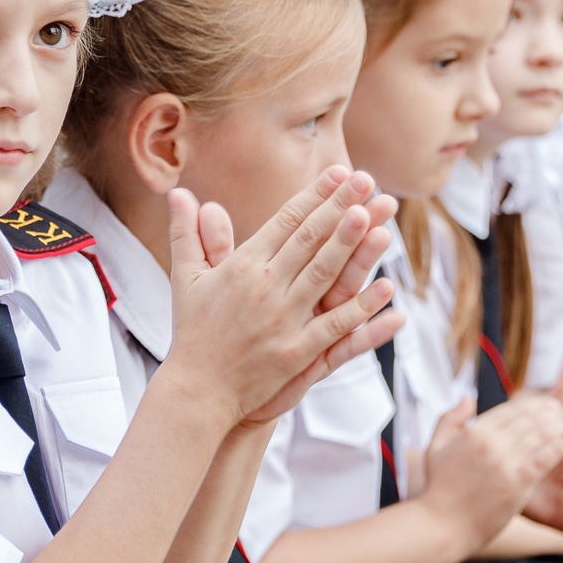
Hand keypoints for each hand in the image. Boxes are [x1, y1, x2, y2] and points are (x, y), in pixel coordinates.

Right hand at [166, 168, 401, 427]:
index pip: (287, 222)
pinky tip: (385, 288)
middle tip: (366, 180)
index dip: (315, 196)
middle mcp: (265, 287)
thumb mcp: (185, 278)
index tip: (339, 173)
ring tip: (371, 216)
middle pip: (309, 240)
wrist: (197, 389)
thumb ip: (187, 233)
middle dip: (339, 207)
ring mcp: (283, 320)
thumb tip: (178, 194)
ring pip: (323, 275)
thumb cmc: (193, 331)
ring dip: (349, 245)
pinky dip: (361, 308)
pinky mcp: (297, 352)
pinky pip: (335, 326)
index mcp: (243, 266)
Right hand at [418, 395, 562, 551]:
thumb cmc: (439, 490)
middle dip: (558, 411)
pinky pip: (544, 458)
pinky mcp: (516, 485)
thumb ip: (450, 418)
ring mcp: (503, 464)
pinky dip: (560, 445)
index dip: (538, 404)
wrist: (441, 527)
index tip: (554, 405)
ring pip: (541, 434)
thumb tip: (468, 398)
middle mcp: (489, 443)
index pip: (514, 409)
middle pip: (532, 418)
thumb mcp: (435, 447)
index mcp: (473, 432)